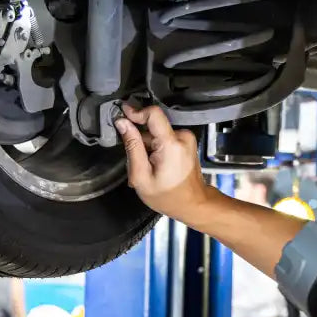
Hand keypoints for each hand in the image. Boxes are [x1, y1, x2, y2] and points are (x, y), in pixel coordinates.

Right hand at [114, 103, 211, 219]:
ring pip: (157, 133)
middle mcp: (182, 137)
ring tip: (147, 168)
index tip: (123, 114)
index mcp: (172, 144)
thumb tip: (123, 123)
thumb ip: (132, 146)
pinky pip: (165, 138)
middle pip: (153, 126)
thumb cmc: (168, 196)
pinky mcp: (186, 142)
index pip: (154, 113)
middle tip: (137, 161)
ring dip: (148, 147)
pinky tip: (155, 165)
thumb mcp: (141, 176)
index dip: (136, 112)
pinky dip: (156, 149)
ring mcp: (186, 139)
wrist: (193, 204)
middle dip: (140, 140)